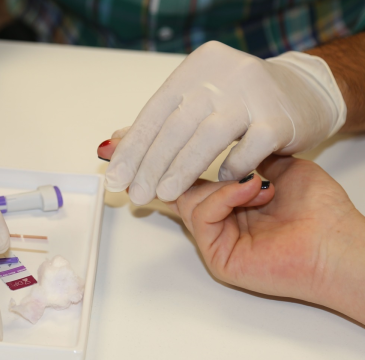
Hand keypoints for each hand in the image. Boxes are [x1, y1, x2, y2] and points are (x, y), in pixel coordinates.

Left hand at [103, 41, 345, 202]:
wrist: (305, 92)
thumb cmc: (240, 102)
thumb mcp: (196, 103)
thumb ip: (157, 125)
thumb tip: (111, 148)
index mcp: (197, 68)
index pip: (155, 111)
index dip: (133, 147)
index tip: (116, 176)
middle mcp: (224, 74)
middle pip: (177, 124)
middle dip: (151, 164)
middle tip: (135, 193)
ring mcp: (255, 93)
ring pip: (208, 136)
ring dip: (182, 170)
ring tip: (163, 195)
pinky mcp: (280, 117)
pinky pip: (249, 149)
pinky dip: (231, 169)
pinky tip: (218, 184)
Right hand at [169, 156, 364, 322]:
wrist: (338, 241)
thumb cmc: (322, 210)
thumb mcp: (283, 168)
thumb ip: (253, 157)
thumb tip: (233, 141)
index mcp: (234, 209)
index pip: (195, 185)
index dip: (194, 165)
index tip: (199, 142)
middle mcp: (223, 227)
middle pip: (184, 192)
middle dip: (207, 172)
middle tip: (242, 169)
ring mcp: (219, 243)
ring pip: (189, 202)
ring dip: (222, 185)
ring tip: (258, 185)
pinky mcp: (219, 258)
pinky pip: (201, 218)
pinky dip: (222, 197)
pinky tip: (250, 189)